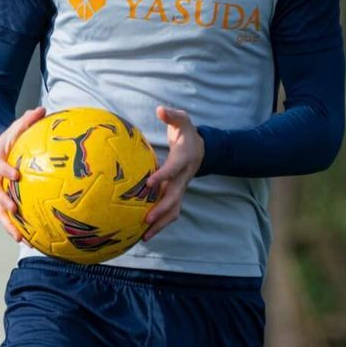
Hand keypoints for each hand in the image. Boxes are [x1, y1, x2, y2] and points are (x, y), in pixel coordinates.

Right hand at [0, 106, 45, 241]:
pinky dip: (18, 229)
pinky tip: (32, 241)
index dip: (5, 171)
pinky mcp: (4, 204)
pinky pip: (9, 218)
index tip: (16, 175)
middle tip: (14, 209)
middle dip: (3, 203)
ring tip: (21, 238)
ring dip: (8, 225)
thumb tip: (42, 109)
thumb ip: (27, 121)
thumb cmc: (10, 140)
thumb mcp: (16, 128)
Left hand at [143, 106, 204, 240]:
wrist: (202, 149)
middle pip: (174, 198)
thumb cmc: (187, 133)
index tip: (149, 183)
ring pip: (173, 210)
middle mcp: (183, 178)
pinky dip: (159, 224)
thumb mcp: (183, 119)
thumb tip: (160, 110)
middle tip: (146, 220)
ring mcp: (180, 188)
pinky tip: (143, 234)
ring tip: (144, 236)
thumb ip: (172, 115)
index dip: (162, 177)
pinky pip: (169, 212)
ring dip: (160, 224)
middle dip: (161, 210)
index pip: (172, 170)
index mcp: (183, 160)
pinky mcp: (176, 195)